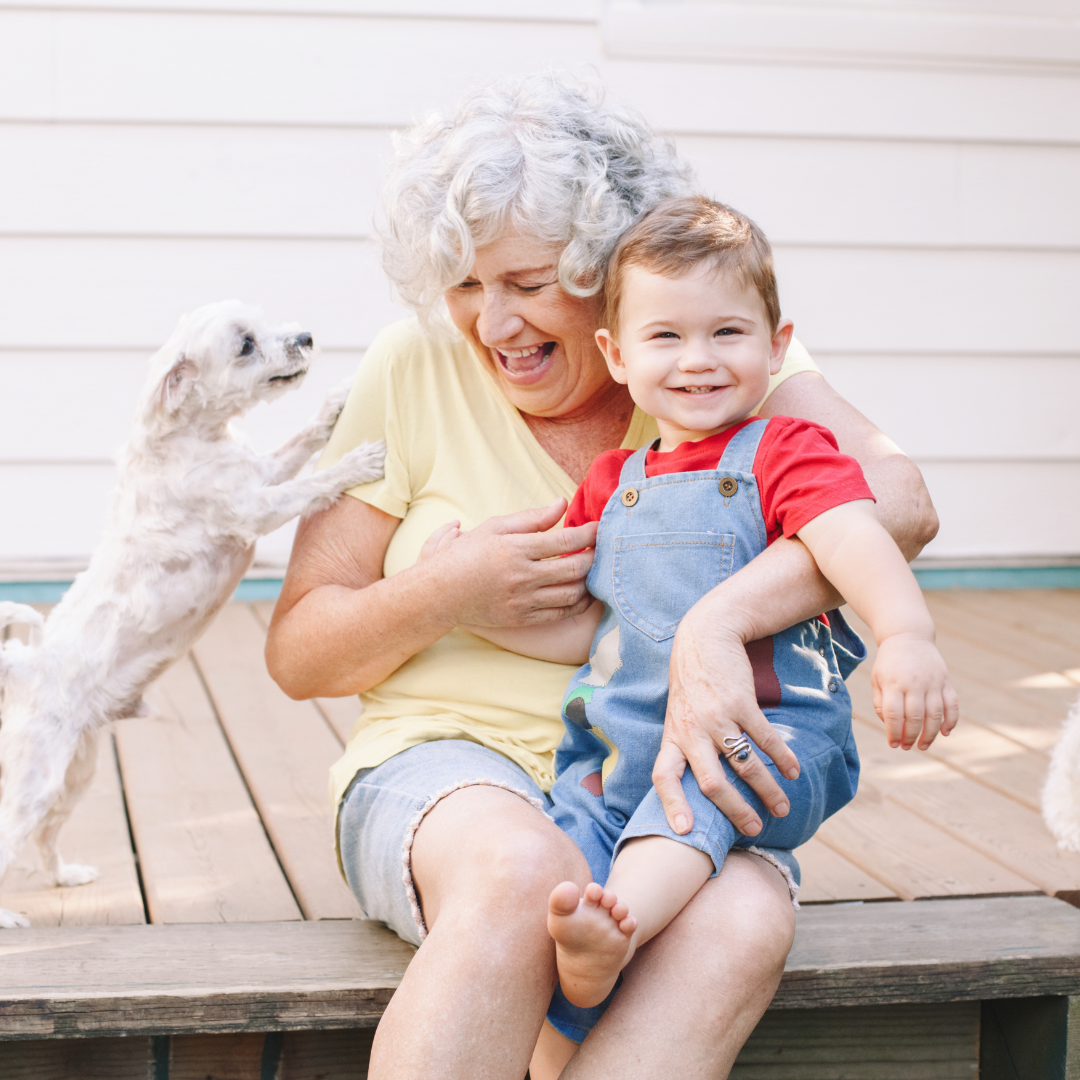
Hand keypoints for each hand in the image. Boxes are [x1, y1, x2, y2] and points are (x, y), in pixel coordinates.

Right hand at [421, 499, 597, 627]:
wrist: (440, 593)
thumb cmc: (466, 554)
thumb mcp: (495, 528)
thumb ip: (532, 518)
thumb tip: (562, 503)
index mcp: (515, 548)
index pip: (564, 539)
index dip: (588, 533)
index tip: (600, 528)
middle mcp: (521, 576)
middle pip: (574, 567)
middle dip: (595, 558)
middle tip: (602, 550)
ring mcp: (523, 600)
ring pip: (571, 593)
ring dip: (589, 581)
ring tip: (593, 570)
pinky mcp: (522, 618)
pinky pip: (560, 613)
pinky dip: (578, 603)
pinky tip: (582, 592)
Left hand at [653, 605, 801, 837]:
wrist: (704, 636)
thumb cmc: (691, 682)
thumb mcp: (678, 715)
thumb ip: (685, 745)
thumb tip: (699, 785)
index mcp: (673, 736)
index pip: (664, 776)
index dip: (672, 803)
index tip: (684, 830)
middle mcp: (692, 731)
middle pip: (711, 782)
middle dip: (735, 811)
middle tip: (755, 830)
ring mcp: (717, 717)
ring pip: (744, 765)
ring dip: (767, 790)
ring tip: (782, 808)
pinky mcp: (741, 703)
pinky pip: (765, 739)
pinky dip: (782, 758)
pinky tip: (794, 772)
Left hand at [871, 634, 958, 749]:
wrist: (908, 637)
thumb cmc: (889, 663)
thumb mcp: (877, 680)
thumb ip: (880, 703)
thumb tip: (890, 726)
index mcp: (893, 683)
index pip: (893, 714)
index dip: (893, 732)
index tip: (893, 744)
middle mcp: (914, 683)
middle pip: (914, 717)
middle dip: (910, 737)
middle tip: (906, 748)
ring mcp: (932, 682)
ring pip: (935, 714)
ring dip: (930, 734)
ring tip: (923, 746)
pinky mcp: (946, 681)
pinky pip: (952, 705)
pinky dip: (951, 721)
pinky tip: (945, 733)